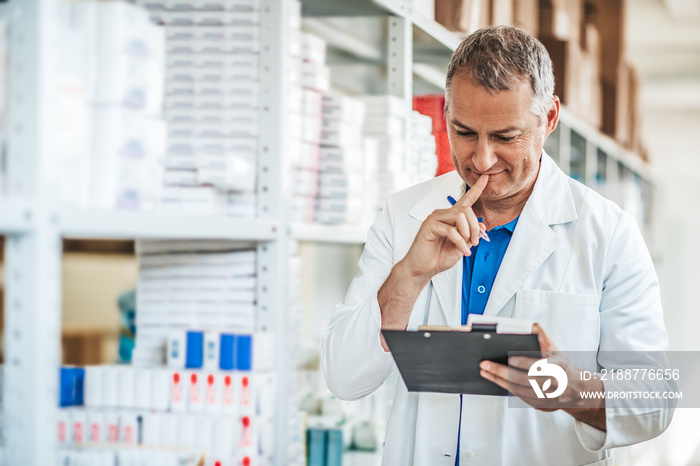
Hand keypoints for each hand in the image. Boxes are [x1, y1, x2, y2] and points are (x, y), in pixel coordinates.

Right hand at [398, 174, 488, 281]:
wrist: (422, 269)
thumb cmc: (438, 257)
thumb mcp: (462, 246)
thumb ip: (471, 235)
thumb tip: (481, 225)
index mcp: (451, 217)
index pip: (466, 199)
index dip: (477, 188)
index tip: (485, 177)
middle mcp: (442, 214)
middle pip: (466, 210)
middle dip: (475, 227)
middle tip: (475, 242)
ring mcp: (434, 219)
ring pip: (460, 216)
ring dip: (467, 233)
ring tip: (467, 246)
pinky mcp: (429, 226)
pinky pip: (451, 230)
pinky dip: (460, 242)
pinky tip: (462, 251)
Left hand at [479, 324, 605, 429]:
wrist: (578, 391)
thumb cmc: (563, 366)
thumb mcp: (557, 350)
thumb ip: (543, 337)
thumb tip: (531, 325)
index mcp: (558, 369)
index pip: (538, 366)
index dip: (524, 363)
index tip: (509, 358)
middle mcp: (553, 385)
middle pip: (523, 380)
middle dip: (501, 372)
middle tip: (484, 364)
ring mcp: (546, 398)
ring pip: (518, 390)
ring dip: (498, 381)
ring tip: (484, 371)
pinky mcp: (540, 405)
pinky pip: (519, 397)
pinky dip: (505, 388)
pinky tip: (495, 380)